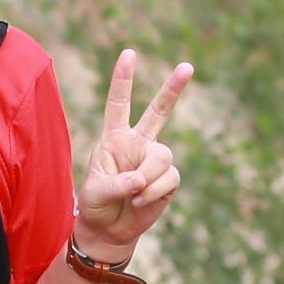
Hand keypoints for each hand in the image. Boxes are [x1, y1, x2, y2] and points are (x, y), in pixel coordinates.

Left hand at [73, 48, 192, 258]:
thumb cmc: (96, 205)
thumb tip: (141, 179)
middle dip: (173, 89)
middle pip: (159, 111)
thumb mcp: (95, 193)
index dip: (123, 79)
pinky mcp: (168, 178)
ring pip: (162, 156)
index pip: (119, 104)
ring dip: (147, 178)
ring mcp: (154, 159)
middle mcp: (137, 143)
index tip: (129, 54)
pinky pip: (168, 178)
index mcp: (114, 137)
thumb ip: (116, 183)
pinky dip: (153, 192)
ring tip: (133, 194)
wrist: (110, 229)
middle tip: (187, 66)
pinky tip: (140, 201)